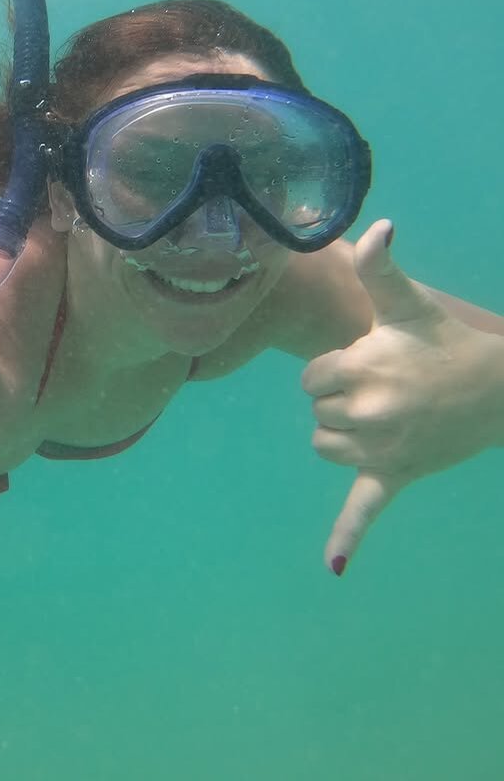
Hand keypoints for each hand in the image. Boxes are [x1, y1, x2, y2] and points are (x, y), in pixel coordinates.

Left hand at [301, 219, 503, 574]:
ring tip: (386, 415)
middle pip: (316, 410)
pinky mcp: (395, 477)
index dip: (335, 368)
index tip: (369, 362)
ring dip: (342, 433)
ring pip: (324, 444)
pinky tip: (334, 567)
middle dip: (341, 398)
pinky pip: (363, 510)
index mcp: (364, 368)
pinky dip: (347, 537)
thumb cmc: (443, 342)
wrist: (498, 391)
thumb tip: (377, 227)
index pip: (311, 377)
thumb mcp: (409, 305)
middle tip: (386, 387)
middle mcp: (368, 411)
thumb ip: (382, 270)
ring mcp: (382, 449)